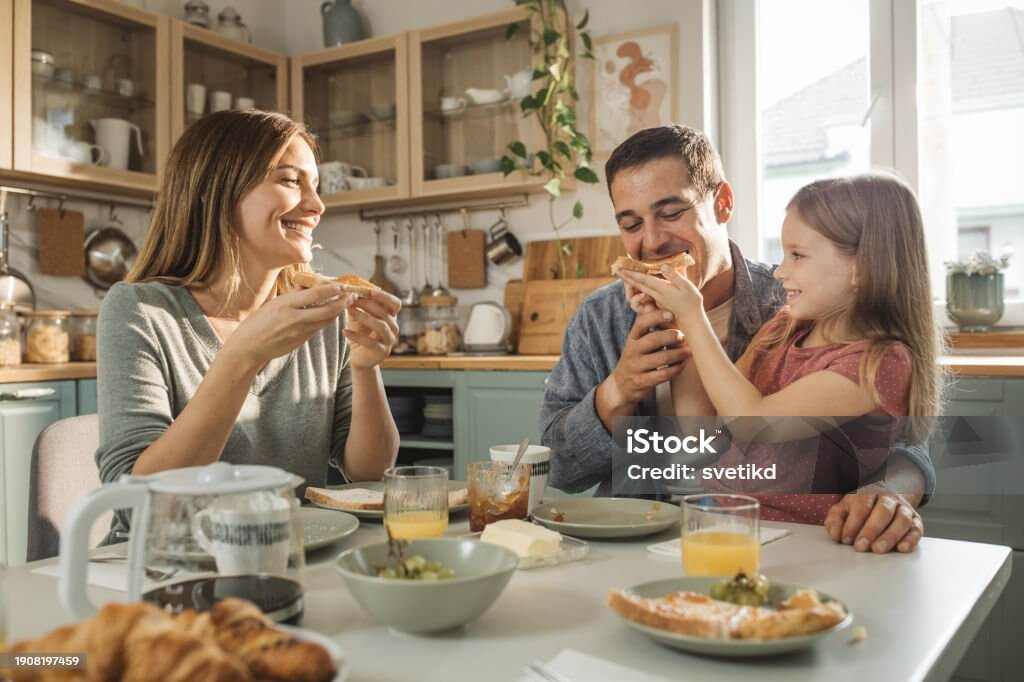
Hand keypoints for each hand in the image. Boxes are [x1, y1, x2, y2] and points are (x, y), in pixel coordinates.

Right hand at [224, 284, 355, 369]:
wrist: (249, 347)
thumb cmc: (258, 322)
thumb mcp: (274, 304)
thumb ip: (293, 297)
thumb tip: (310, 287)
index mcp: (286, 305)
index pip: (315, 295)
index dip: (332, 290)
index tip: (342, 285)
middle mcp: (295, 318)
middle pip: (327, 310)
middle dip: (343, 303)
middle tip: (352, 296)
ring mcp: (299, 332)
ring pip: (325, 321)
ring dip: (337, 312)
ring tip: (345, 303)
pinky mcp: (301, 341)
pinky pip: (317, 329)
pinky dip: (326, 321)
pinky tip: (330, 315)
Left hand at [344, 289, 400, 368]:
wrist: (360, 356)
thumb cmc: (361, 333)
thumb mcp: (359, 315)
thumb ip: (358, 304)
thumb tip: (350, 289)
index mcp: (391, 316)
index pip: (395, 303)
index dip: (385, 296)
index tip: (369, 291)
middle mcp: (394, 327)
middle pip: (384, 312)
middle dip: (367, 304)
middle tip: (352, 299)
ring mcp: (389, 340)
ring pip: (381, 325)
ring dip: (364, 316)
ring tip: (349, 310)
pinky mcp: (382, 351)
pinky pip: (370, 342)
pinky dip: (356, 336)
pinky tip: (344, 331)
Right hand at [600, 308, 689, 414]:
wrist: (622, 384)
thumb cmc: (637, 357)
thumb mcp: (638, 341)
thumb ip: (649, 326)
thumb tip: (658, 304)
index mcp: (632, 338)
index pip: (641, 323)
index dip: (656, 317)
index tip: (671, 314)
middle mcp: (632, 351)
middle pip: (652, 340)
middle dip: (671, 336)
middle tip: (683, 336)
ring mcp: (636, 367)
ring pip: (661, 358)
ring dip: (678, 354)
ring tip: (688, 351)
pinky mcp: (642, 382)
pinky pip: (663, 375)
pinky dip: (676, 369)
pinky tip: (682, 364)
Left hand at [619, 267, 703, 331]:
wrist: (691, 321)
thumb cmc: (691, 303)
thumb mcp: (687, 286)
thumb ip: (675, 276)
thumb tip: (663, 265)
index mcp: (662, 289)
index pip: (643, 279)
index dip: (632, 273)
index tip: (621, 269)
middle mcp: (656, 295)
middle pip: (638, 285)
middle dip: (627, 277)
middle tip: (617, 270)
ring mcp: (657, 300)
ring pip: (642, 289)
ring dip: (633, 282)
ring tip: (626, 275)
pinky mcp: (660, 303)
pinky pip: (647, 293)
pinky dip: (641, 287)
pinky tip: (639, 283)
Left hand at [824, 485, 923, 553]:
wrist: (887, 497)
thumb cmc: (860, 507)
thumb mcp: (844, 508)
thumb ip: (835, 520)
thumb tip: (835, 535)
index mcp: (868, 493)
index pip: (862, 505)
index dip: (853, 523)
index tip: (846, 539)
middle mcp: (888, 498)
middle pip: (883, 511)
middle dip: (871, 531)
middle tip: (861, 547)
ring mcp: (904, 508)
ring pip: (902, 520)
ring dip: (890, 536)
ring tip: (878, 550)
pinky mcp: (916, 520)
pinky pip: (916, 529)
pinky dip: (911, 539)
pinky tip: (902, 549)